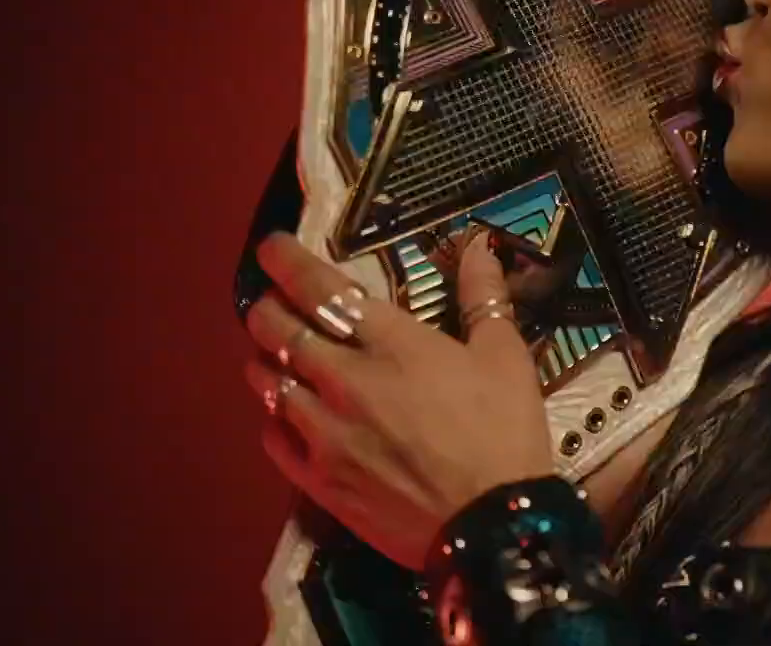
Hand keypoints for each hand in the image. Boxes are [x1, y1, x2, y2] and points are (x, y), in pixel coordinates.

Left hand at [243, 228, 552, 570]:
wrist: (491, 524)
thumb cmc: (504, 433)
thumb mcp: (505, 356)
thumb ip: (483, 298)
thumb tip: (478, 246)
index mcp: (392, 343)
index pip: (321, 289)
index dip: (287, 262)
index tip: (271, 247)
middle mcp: (346, 380)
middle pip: (278, 329)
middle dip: (267, 306)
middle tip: (272, 300)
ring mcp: (324, 432)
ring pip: (266, 380)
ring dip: (264, 357)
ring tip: (273, 351)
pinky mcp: (318, 479)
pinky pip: (273, 436)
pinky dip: (272, 415)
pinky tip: (283, 411)